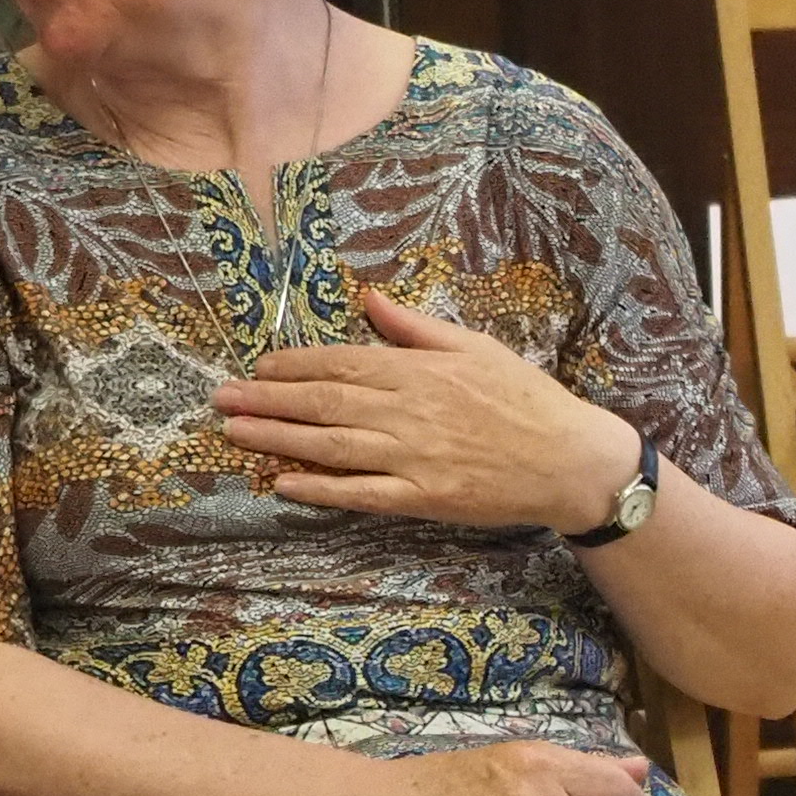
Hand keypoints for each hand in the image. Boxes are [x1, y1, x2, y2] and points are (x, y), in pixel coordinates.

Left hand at [217, 287, 645, 533]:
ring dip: (279, 439)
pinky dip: (322, 490)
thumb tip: (368, 299)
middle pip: (325, 403)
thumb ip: (417, 327)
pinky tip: (285, 484)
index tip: (259, 368)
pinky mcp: (425, 496)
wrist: (572, 460)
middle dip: (268, 400)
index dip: (295, 366)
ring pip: (333, 446)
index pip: (343, 363)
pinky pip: (363, 493)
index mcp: (421, 371)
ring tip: (236, 433)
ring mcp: (415, 457)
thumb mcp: (477, 347)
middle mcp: (410, 411)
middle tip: (222, 399)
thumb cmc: (528, 400)